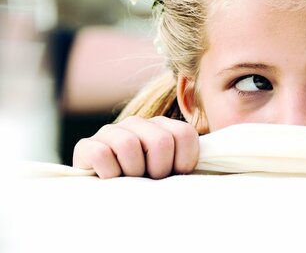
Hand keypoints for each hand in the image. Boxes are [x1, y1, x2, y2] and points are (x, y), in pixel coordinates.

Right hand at [73, 116, 198, 178]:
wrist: (106, 195)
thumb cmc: (146, 184)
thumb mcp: (171, 173)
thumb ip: (186, 163)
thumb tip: (204, 167)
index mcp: (162, 126)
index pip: (185, 134)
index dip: (184, 161)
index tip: (175, 175)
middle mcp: (137, 123)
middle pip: (160, 141)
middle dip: (159, 169)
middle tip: (151, 180)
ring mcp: (111, 131)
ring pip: (129, 145)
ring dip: (133, 172)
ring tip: (130, 179)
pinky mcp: (87, 145)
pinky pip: (102, 154)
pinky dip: (109, 173)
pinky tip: (111, 178)